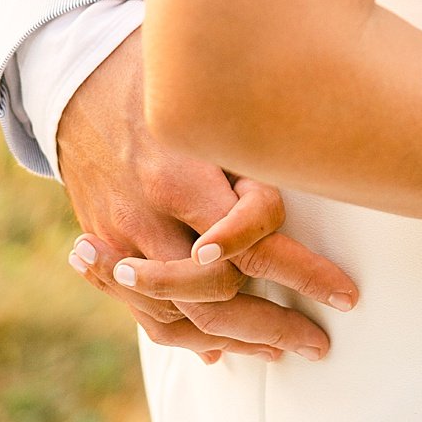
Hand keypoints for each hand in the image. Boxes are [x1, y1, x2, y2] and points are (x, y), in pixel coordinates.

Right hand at [56, 30, 358, 361]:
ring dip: (235, 340)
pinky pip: (142, 309)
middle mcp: (145, 217)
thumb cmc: (167, 71)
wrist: (77, 72)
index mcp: (179, 175)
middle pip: (214, 295)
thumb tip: (319, 168)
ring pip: (178, 316)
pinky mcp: (102, 247)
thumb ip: (257, 145)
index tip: (345, 294)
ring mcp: (117, 240)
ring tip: (282, 348)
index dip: (303, 273)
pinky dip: (185, 334)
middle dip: (273, 325)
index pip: (250, 244)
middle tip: (320, 343)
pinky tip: (220, 350)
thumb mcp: (217, 94)